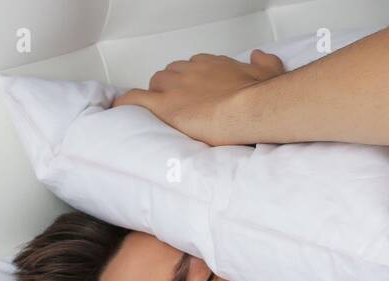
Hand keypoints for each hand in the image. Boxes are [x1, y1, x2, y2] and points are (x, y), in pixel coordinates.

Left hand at [112, 50, 284, 145]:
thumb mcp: (269, 71)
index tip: (194, 93)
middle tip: (177, 108)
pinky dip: (125, 104)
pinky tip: (119, 111)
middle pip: (170, 75)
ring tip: (157, 115)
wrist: (252, 107)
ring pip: (154, 86)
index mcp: (211, 64)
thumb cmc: (261, 94)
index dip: (190, 82)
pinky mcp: (165, 106)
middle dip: (170, 89)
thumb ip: (264, 62)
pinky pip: (135, 100)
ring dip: (154, 98)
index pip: (191, 68)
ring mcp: (175, 88)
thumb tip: (260, 56)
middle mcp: (190, 71)